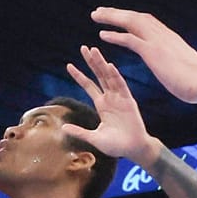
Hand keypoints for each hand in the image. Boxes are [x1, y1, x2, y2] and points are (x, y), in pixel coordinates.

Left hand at [63, 45, 155, 163]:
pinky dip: (116, 76)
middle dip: (91, 62)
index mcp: (102, 105)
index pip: (88, 86)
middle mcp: (110, 98)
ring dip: (101, 63)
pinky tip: (110, 66)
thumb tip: (63, 128)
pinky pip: (121, 87)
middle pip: (98, 76)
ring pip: (109, 77)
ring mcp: (120, 99)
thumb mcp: (93, 138)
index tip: (69, 65)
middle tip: (84, 47)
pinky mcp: (129, 102)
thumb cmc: (116, 145)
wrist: (133, 150)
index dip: (79, 75)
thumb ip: (79, 132)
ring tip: (94, 50)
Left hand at [92, 7, 196, 104]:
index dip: (130, 17)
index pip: (147, 21)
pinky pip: (130, 39)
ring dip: (112, 17)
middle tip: (99, 11)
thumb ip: (177, 58)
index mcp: (170, 38)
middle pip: (136, 17)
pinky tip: (101, 34)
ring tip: (95, 15)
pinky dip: (115, 35)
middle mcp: (163, 35)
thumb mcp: (186, 64)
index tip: (118, 15)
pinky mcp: (153, 52)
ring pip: (131, 22)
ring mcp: (158, 42)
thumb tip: (176, 61)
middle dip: (117, 13)